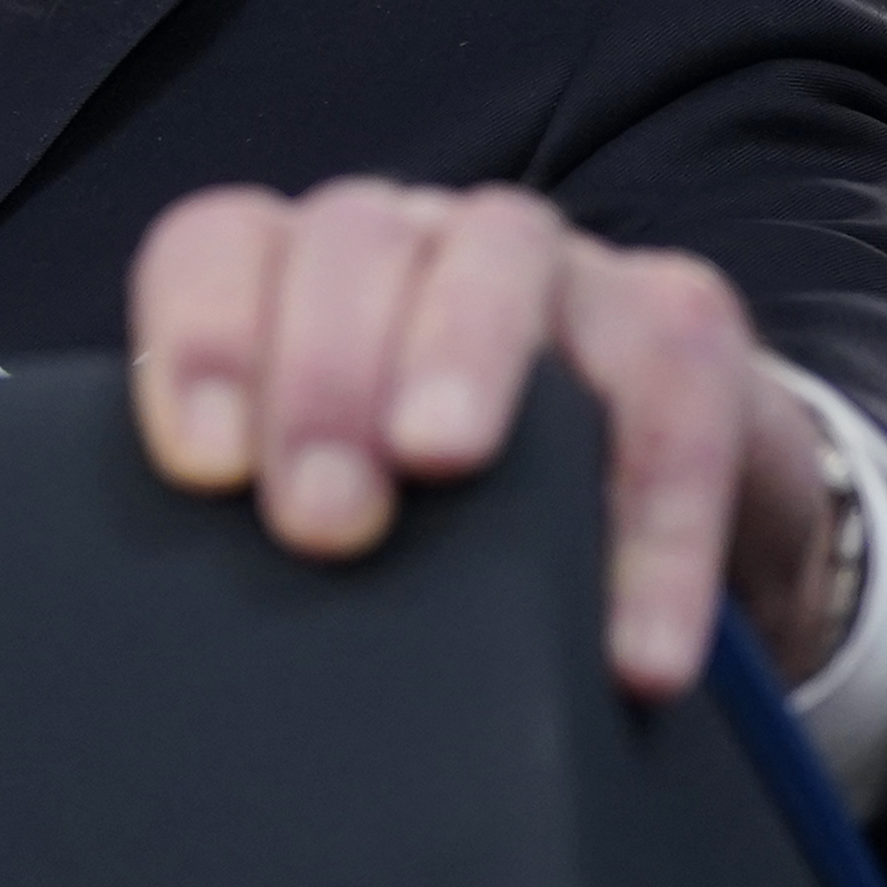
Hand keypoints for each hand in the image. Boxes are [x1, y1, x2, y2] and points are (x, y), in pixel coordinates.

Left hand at [127, 180, 845, 698]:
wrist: (661, 541)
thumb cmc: (457, 525)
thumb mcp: (354, 516)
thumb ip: (279, 522)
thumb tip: (203, 628)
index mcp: (303, 275)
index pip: (220, 247)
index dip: (201, 338)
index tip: (204, 468)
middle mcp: (422, 243)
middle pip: (352, 242)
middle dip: (325, 372)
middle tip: (320, 518)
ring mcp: (559, 268)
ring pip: (501, 253)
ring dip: (461, 353)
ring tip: (442, 467)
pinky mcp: (685, 329)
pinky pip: (673, 398)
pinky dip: (656, 525)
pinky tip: (633, 644)